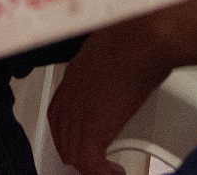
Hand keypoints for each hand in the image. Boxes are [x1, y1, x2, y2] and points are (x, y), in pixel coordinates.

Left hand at [48, 18, 176, 174]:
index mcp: (71, 79)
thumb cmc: (130, 36)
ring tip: (107, 170)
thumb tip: (115, 70)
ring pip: (74, 154)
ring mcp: (79, 115)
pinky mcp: (95, 130)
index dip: (65, 132)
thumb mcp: (106, 48)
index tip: (77, 138)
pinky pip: (91, 164)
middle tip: (94, 161)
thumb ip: (103, 66)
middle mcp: (70, 99)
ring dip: (90, 166)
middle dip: (77, 152)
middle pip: (63, 138)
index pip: (57, 115)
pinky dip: (102, 173)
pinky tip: (115, 173)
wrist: (139, 40)